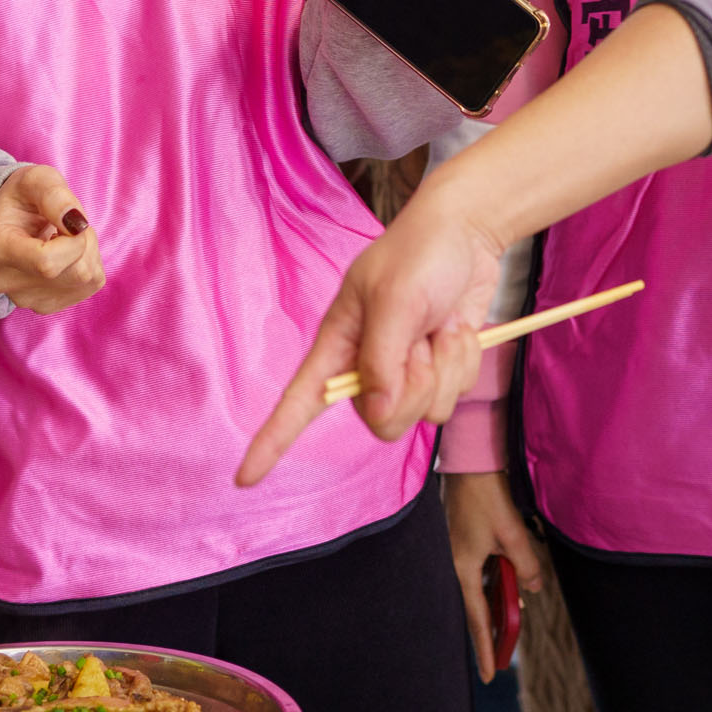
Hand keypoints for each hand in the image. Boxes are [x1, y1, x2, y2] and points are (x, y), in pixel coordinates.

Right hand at [0, 164, 105, 312]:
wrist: (14, 218)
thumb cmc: (25, 196)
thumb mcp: (37, 179)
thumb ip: (55, 195)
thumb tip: (77, 223)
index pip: (47, 263)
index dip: (74, 240)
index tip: (69, 219)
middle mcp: (5, 281)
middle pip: (74, 272)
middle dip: (84, 241)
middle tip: (65, 224)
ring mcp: (25, 298)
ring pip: (84, 280)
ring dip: (87, 251)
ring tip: (62, 236)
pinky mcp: (45, 305)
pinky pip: (88, 287)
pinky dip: (88, 265)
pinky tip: (65, 253)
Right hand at [238, 173, 506, 483]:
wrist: (466, 233)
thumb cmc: (419, 254)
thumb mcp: (394, 298)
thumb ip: (381, 358)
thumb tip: (377, 411)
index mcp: (337, 345)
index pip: (299, 401)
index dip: (271, 440)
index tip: (244, 478)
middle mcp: (366, 366)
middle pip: (381, 422)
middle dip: (412, 387)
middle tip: (420, 342)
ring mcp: (405, 372)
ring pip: (424, 413)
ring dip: (444, 368)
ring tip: (441, 327)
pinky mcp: (438, 371)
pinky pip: (454, 396)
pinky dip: (463, 363)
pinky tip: (458, 329)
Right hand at [444, 472, 549, 680]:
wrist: (469, 459)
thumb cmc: (486, 494)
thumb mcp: (511, 533)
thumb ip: (525, 564)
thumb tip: (534, 588)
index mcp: (462, 567)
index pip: (476, 618)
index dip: (484, 648)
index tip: (489, 675)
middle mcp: (455, 563)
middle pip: (475, 606)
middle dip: (490, 631)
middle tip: (501, 658)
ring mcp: (457, 551)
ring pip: (478, 587)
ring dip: (496, 602)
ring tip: (513, 616)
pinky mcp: (462, 539)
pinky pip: (478, 570)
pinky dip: (494, 581)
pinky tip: (510, 581)